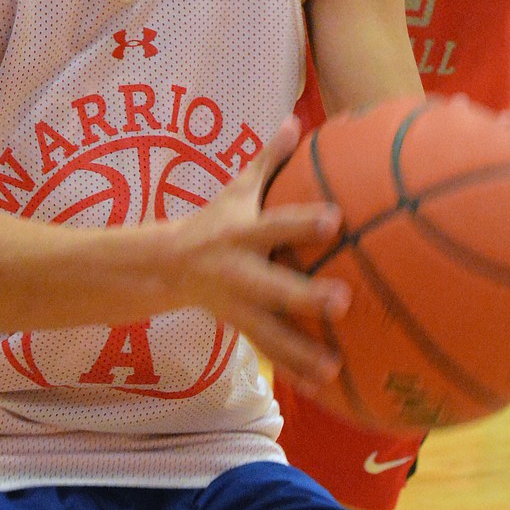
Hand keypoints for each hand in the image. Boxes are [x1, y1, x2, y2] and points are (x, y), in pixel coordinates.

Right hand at [173, 117, 349, 391]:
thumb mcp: (236, 189)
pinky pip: (270, 355)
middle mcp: (240, 274)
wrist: (166, 267)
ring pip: (272, 333)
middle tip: (344, 302)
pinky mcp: (242, 330)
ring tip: (334, 369)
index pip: (275, 225)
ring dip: (301, 353)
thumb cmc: (215, 222)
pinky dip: (295, 372)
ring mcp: (239, 307)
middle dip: (306, 297)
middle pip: (274, 287)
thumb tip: (295, 119)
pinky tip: (325, 390)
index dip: (303, 223)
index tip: (336, 220)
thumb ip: (268, 159)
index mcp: (241, 236)